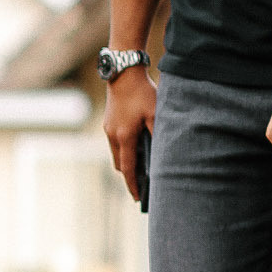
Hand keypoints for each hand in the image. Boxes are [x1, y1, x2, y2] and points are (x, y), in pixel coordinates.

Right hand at [102, 68, 156, 202]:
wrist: (122, 72)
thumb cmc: (142, 92)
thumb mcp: (156, 113)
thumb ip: (158, 134)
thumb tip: (163, 153)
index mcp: (124, 137)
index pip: (128, 169)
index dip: (133, 185)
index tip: (137, 198)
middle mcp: (113, 135)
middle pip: (120, 164)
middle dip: (129, 176)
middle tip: (143, 184)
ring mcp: (108, 128)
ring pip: (116, 153)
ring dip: (126, 162)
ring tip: (141, 166)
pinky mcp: (108, 122)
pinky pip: (115, 142)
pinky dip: (124, 149)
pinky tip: (136, 145)